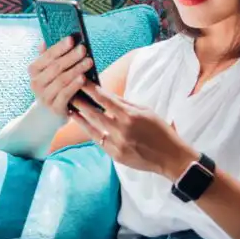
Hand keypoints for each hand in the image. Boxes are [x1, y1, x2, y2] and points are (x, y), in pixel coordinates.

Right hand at [27, 36, 94, 116]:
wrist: (48, 115)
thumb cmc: (52, 87)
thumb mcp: (48, 72)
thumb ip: (48, 57)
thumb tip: (44, 41)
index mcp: (34, 70)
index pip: (47, 56)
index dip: (60, 47)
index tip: (72, 39)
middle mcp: (36, 83)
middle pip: (56, 67)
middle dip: (71, 57)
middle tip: (83, 49)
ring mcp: (44, 97)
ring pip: (61, 80)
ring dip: (76, 69)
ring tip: (89, 61)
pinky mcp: (54, 108)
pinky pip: (65, 94)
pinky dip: (74, 85)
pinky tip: (83, 78)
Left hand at [69, 83, 199, 178]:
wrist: (170, 157)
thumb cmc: (161, 131)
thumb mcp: (146, 111)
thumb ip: (125, 104)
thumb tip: (107, 94)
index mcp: (130, 116)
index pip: (104, 99)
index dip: (90, 89)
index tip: (80, 81)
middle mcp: (121, 130)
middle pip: (94, 113)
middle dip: (80, 102)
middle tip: (68, 93)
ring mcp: (117, 144)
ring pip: (92, 128)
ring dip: (80, 118)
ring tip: (70, 109)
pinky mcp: (115, 156)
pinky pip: (99, 141)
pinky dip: (90, 132)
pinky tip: (83, 125)